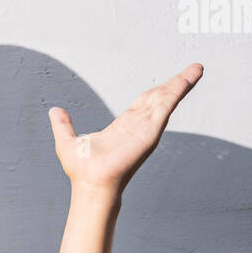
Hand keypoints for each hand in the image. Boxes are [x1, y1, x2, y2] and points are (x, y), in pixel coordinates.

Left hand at [48, 63, 203, 196]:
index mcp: (124, 127)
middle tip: (194, 68)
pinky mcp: (150, 130)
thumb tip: (55, 111)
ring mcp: (146, 128)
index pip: (145, 103)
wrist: (90, 183)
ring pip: (165, 99)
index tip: (171, 81)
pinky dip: (176, 93)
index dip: (158, 91)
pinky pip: (165, 107)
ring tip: (196, 69)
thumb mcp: (67, 141)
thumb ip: (63, 125)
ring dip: (181, 83)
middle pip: (160, 98)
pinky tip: (186, 80)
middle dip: (176, 83)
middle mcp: (138, 126)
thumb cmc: (82, 171)